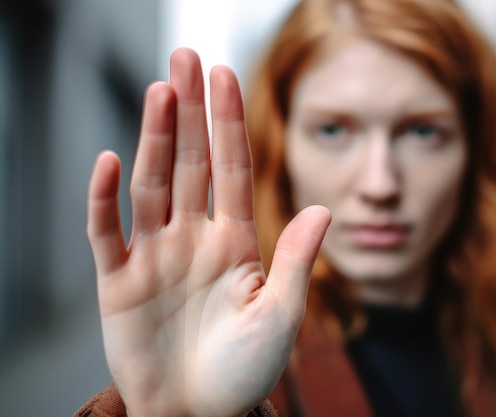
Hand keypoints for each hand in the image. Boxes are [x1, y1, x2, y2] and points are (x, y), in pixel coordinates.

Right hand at [86, 48, 330, 416]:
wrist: (199, 414)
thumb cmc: (243, 371)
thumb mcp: (279, 316)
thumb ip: (295, 261)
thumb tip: (322, 208)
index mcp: (235, 242)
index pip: (232, 169)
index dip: (229, 123)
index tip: (225, 75)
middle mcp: (194, 238)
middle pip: (191, 162)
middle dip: (190, 111)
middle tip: (185, 58)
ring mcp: (156, 255)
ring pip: (153, 184)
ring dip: (156, 139)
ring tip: (161, 92)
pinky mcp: (119, 281)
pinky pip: (108, 232)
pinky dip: (105, 200)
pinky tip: (110, 160)